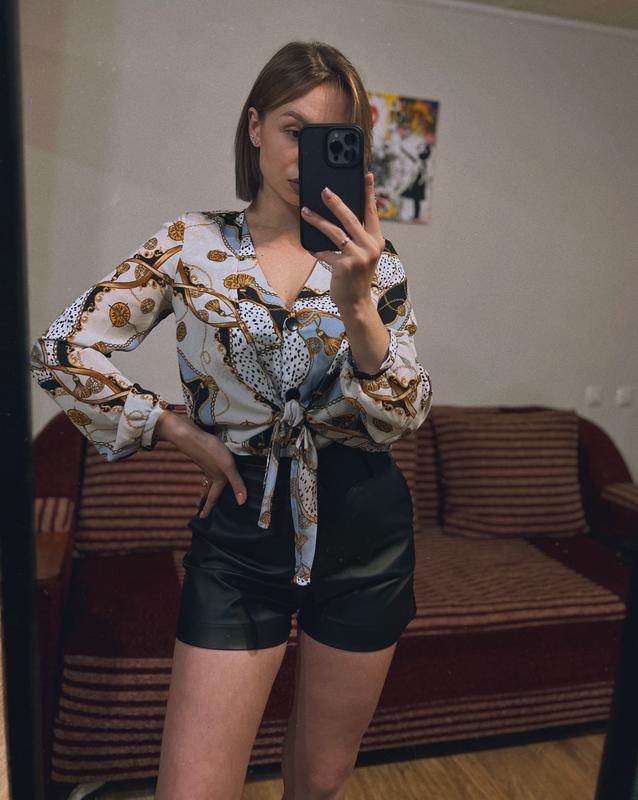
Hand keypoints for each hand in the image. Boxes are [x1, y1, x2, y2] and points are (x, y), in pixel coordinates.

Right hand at [155, 411, 247, 517]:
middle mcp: (210, 473)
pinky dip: (209, 473)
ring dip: (207, 486)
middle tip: (201, 508)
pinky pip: (208, 468)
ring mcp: (206, 464)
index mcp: (217, 479)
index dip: (208, 508)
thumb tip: (242, 503)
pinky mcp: (205, 455)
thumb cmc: (212, 451)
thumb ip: (236, 483)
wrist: (192, 436)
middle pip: (208, 489)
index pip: (212, 497)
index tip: (201, 518)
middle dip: (205, 499)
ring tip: (206, 491)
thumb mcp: (228, 467)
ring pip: (208, 479)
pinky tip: (211, 468)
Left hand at [301, 171, 384, 311]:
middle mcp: (370, 247)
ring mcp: (358, 257)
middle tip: (323, 189)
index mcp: (377, 241)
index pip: (372, 212)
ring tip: (304, 210)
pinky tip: (307, 244)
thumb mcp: (363, 255)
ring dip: (317, 220)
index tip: (366, 175)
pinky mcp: (344, 266)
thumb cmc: (356, 276)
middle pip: (351, 218)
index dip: (369, 193)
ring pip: (334, 232)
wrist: (356, 303)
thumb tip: (338, 215)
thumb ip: (357, 237)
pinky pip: (325, 252)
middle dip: (335, 202)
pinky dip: (315, 248)